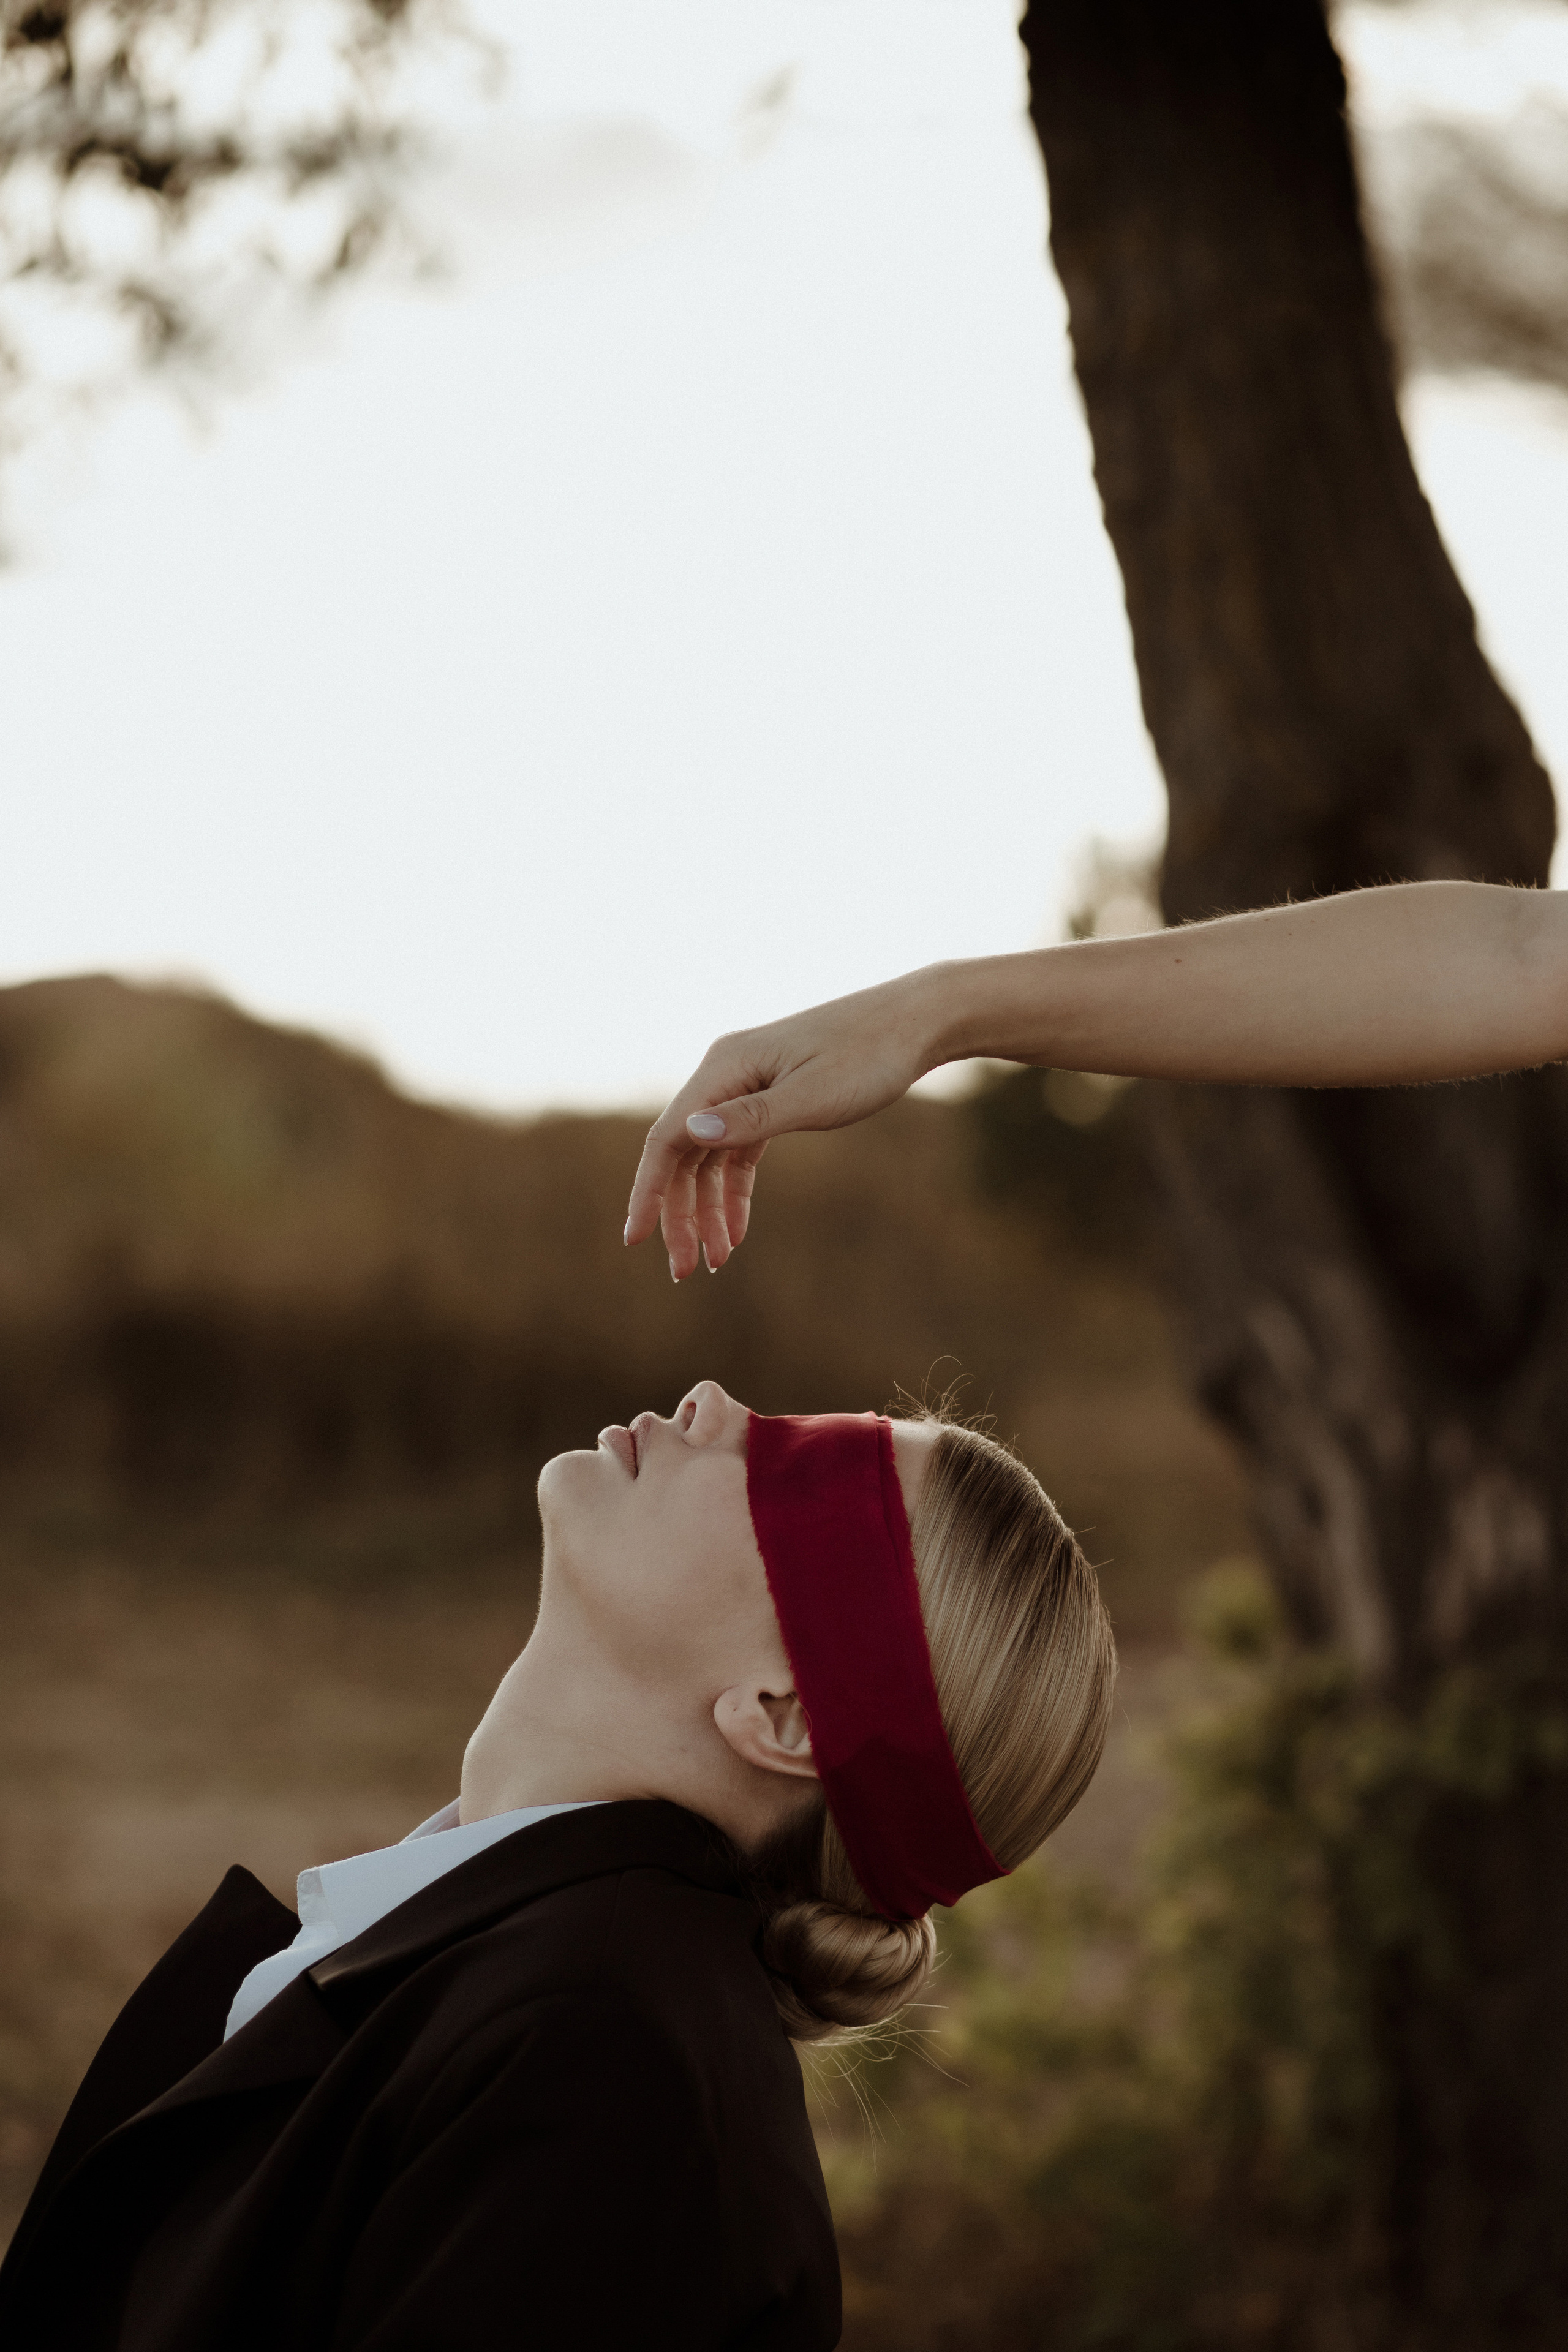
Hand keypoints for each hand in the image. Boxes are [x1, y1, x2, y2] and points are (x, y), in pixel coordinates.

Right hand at [625, 972, 942, 1279]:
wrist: (914, 1024)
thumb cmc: (869, 1055)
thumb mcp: (813, 1095)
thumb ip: (752, 1117)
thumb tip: (690, 1133)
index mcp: (724, 1066)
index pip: (668, 1137)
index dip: (648, 1191)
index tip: (635, 1240)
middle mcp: (725, 1074)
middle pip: (683, 1153)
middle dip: (680, 1214)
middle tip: (686, 1269)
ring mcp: (746, 1086)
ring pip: (707, 1157)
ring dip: (706, 1210)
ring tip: (715, 1260)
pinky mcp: (770, 1098)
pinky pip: (737, 1152)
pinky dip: (733, 1192)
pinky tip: (737, 1231)